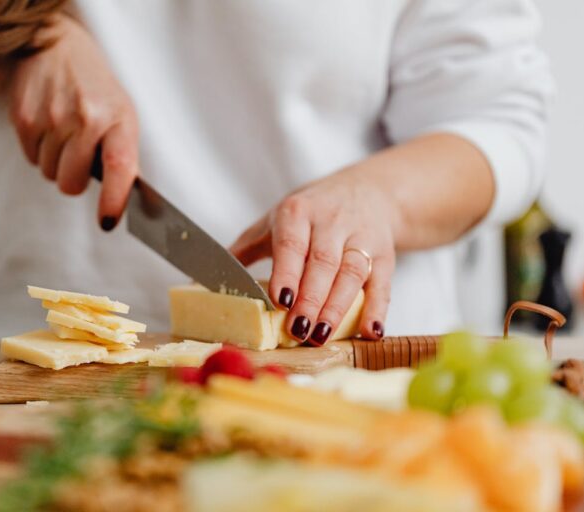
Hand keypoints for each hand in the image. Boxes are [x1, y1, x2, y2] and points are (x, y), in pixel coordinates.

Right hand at [7, 14, 138, 229]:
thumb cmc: (95, 86)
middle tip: (79, 154)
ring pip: (49, 174)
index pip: (119, 167)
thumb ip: (124, 153)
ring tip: (63, 131)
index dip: (113, 200)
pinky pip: (30, 158)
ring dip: (56, 162)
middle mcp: (85, 118)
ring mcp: (52, 118)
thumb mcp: (121, 112)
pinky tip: (47, 125)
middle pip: (71, 183)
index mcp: (118, 119)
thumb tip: (131, 201)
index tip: (107, 221)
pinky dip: (38, 149)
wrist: (55, 43)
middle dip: (74, 178)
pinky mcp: (23, 117)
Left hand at [231, 170, 397, 343]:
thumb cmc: (313, 212)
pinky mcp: (385, 255)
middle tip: (298, 330)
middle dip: (311, 299)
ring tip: (322, 335)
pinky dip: (378, 309)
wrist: (369, 191)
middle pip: (323, 263)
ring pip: (352, 274)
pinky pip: (382, 283)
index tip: (279, 299)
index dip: (288, 271)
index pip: (292, 244)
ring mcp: (361, 238)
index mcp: (298, 213)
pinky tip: (371, 332)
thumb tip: (198, 278)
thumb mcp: (276, 221)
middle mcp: (332, 222)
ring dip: (339, 308)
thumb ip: (245, 249)